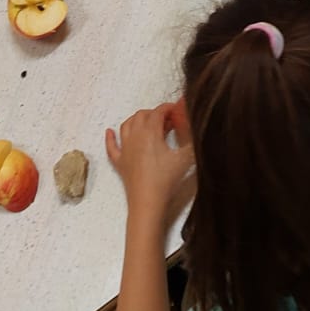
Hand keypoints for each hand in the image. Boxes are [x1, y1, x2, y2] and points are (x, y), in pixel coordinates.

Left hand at [105, 102, 193, 222]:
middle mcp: (135, 137)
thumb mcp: (187, 158)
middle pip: (142, 115)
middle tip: (169, 121)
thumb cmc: (165, 181)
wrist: (148, 202)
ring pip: (127, 125)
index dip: (169, 108)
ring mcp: (125, 149)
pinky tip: (110, 132)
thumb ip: (193, 139)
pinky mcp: (120, 162)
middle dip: (155, 113)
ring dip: (138, 120)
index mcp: (150, 133)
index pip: (159, 111)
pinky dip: (111, 137)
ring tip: (149, 123)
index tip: (177, 110)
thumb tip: (199, 129)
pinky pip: (111, 146)